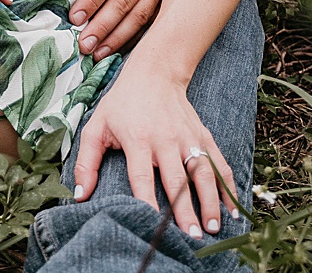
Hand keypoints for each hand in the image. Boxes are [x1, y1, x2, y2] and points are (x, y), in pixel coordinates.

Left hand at [68, 0, 175, 60]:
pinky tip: (119, 47)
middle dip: (102, 27)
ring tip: (98, 52)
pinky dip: (134, 37)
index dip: (91, 1)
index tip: (75, 19)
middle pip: (123, 3)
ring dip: (117, 38)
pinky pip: (150, 21)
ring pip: (138, 16)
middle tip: (84, 44)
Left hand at [72, 63, 236, 240]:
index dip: (146, 201)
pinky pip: (219, 162)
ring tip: (213, 228)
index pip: (142, 176)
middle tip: (191, 238)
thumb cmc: (121, 104)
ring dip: (209, 202)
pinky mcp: (203, 135)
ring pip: (203, 173)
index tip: (150, 224)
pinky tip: (232, 208)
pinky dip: (227, 185)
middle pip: (177, 180)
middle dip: (185, 211)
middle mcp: (166, 139)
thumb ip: (86, 162)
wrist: (154, 73)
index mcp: (138, 139)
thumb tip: (80, 195)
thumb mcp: (96, 127)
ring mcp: (188, 137)